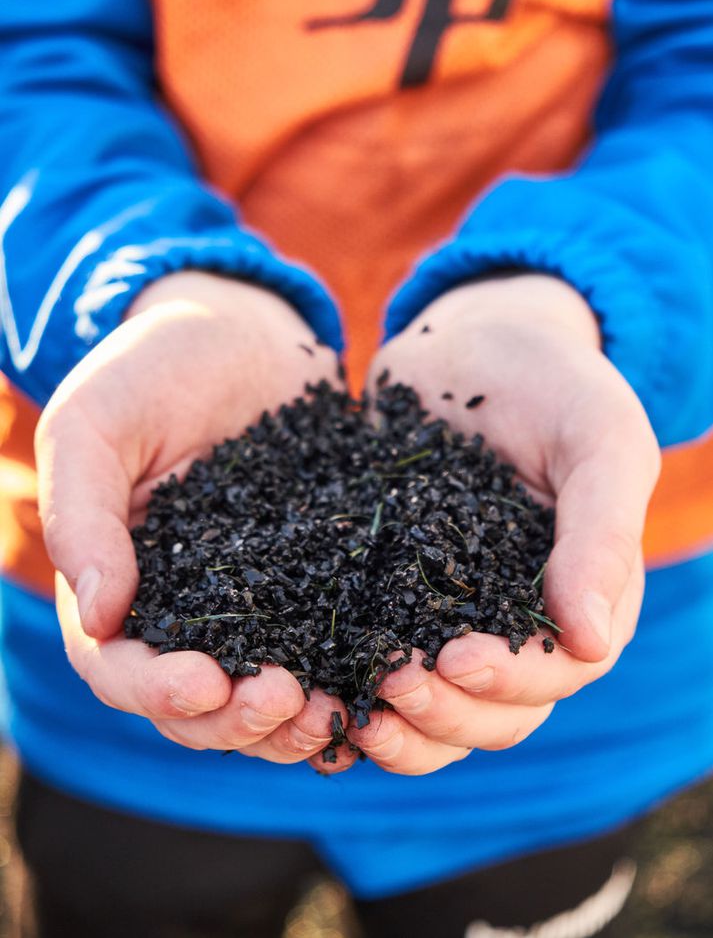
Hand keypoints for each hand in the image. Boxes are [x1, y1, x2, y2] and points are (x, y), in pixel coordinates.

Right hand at [38, 272, 354, 771]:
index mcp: (120, 585)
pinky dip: (346, 676)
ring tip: (333, 709)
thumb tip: (100, 615)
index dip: (157, 690)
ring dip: (293, 720)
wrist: (236, 329)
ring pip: (263, 695)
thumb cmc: (148, 368)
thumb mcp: (93, 426)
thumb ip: (84, 516)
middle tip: (284, 701)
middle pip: (198, 705)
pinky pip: (327, 646)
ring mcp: (254, 602)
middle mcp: (186, 610)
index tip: (205, 683)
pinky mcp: (315, 582)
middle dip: (236, 719)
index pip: (121, 668)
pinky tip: (378, 681)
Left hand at [348, 275, 660, 774]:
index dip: (509, 680)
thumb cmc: (551, 378)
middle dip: (446, 713)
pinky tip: (315, 692)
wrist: (470, 335)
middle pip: (493, 711)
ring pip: (437, 709)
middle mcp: (515, 618)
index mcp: (582, 594)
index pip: (558, 672)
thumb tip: (589, 644)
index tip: (453, 657)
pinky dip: (353, 692)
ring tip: (355, 707)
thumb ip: (601, 534)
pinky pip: (376, 662)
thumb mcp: (598, 439)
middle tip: (390, 681)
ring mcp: (450, 611)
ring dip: (401, 726)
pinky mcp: (389, 591)